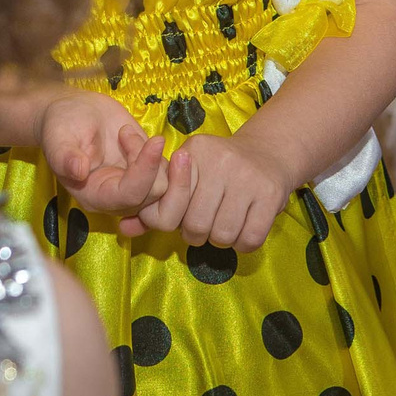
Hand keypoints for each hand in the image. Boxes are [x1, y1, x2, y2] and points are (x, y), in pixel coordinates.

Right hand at [37, 91, 168, 233]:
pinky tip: (145, 139)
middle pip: (155, 197)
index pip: (130, 195)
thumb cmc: (61, 126)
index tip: (154, 141)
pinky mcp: (148, 171)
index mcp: (95, 196)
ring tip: (126, 133)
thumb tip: (77, 170)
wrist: (73, 113)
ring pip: (167, 186)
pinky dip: (169, 158)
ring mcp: (136, 185)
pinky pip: (173, 176)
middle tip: (132, 134)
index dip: (145, 171)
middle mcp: (118, 198)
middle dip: (154, 164)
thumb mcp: (57, 138)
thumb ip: (64, 157)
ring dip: (156, 156)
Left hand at [137, 131, 295, 253]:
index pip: (169, 205)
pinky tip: (243, 229)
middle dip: (198, 234)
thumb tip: (124, 229)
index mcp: (193, 151)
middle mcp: (220, 161)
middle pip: (195, 225)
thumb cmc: (217, 171)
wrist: (268, 153)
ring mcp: (248, 177)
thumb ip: (153, 203)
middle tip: (206, 224)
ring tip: (224, 225)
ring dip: (221, 241)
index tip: (184, 215)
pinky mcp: (270, 194)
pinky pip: (249, 239)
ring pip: (222, 235)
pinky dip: (243, 243)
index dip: (174, 220)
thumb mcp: (185, 175)